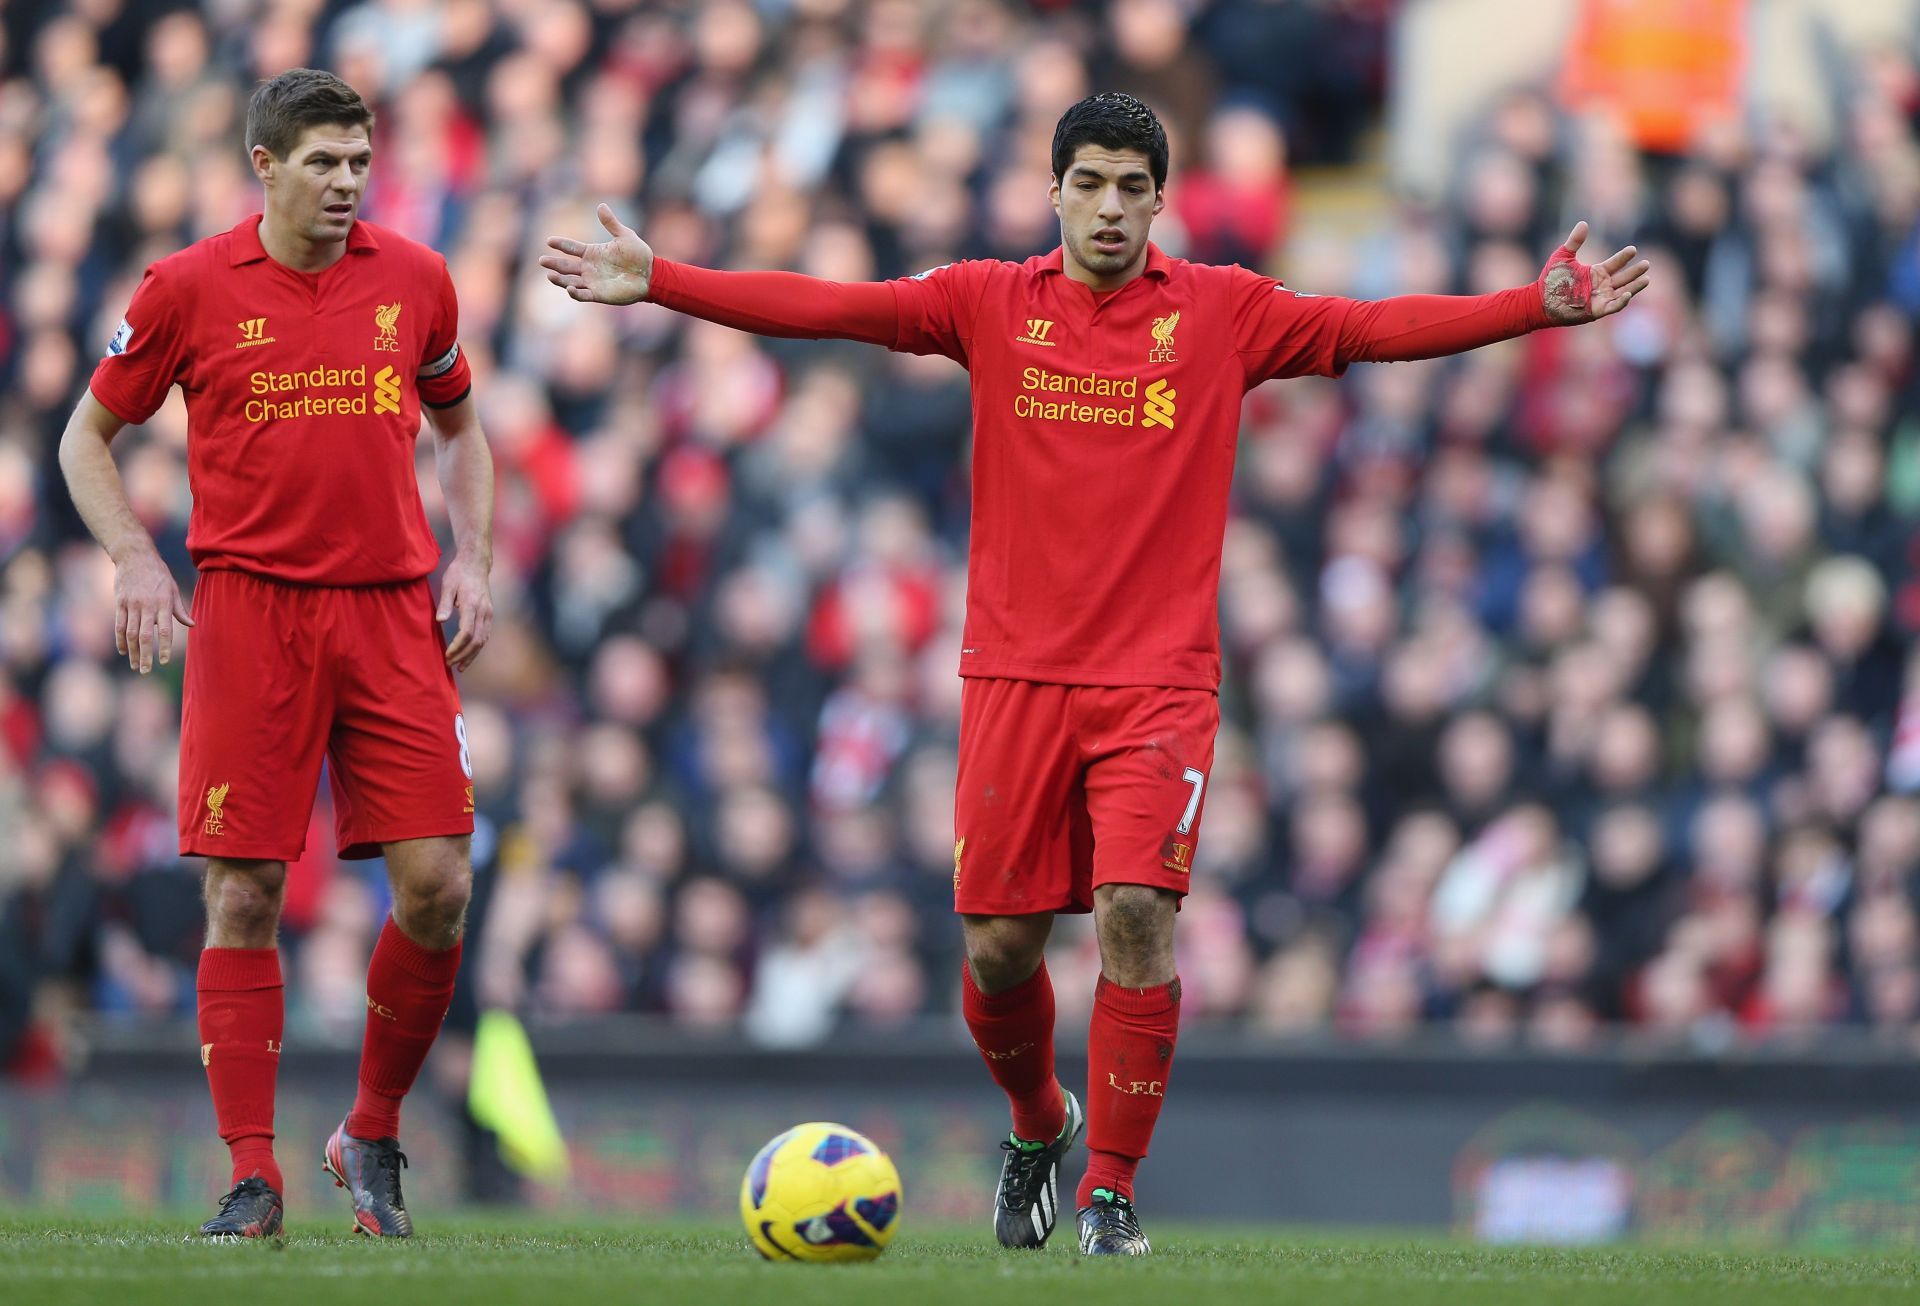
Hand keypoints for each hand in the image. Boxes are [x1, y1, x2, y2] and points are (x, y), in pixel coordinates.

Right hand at [113, 547, 191, 673]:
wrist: (135, 557)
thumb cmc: (158, 574)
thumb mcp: (173, 589)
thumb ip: (180, 609)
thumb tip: (192, 624)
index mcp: (163, 603)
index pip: (164, 630)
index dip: (164, 646)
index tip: (164, 661)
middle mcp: (147, 606)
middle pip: (144, 635)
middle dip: (145, 655)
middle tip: (145, 671)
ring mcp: (131, 604)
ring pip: (129, 633)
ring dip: (132, 651)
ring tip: (135, 665)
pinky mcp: (119, 603)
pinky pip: (119, 625)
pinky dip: (120, 640)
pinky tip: (123, 651)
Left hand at [438, 550, 493, 670]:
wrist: (476, 563)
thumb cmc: (459, 573)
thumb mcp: (447, 584)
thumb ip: (444, 603)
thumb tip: (440, 620)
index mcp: (472, 604)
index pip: (467, 632)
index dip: (458, 647)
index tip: (447, 655)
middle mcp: (484, 611)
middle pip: (477, 640)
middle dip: (463, 655)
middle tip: (449, 664)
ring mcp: (488, 613)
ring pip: (483, 640)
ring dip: (471, 655)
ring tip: (459, 666)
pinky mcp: (489, 614)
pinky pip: (485, 635)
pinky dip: (477, 648)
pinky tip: (468, 655)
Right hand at [540, 204, 653, 305]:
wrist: (651, 274)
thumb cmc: (639, 255)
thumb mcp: (625, 235)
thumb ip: (611, 223)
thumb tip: (600, 205)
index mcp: (592, 253)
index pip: (572, 248)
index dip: (561, 244)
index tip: (549, 241)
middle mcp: (589, 268)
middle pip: (566, 266)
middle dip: (553, 264)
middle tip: (541, 260)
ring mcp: (593, 282)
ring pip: (570, 281)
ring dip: (560, 279)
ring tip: (549, 275)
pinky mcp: (599, 294)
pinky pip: (583, 295)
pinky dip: (575, 293)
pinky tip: (569, 288)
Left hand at [1538, 221, 1651, 324]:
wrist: (1540, 300)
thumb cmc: (1550, 280)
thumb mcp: (1563, 256)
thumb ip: (1575, 241)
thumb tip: (1583, 223)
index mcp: (1596, 273)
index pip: (1615, 263)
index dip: (1624, 257)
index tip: (1633, 249)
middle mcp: (1601, 285)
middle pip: (1623, 277)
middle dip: (1635, 271)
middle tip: (1647, 264)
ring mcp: (1600, 298)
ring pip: (1623, 292)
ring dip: (1635, 286)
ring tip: (1647, 278)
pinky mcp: (1596, 311)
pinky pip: (1613, 306)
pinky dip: (1621, 301)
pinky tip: (1628, 294)